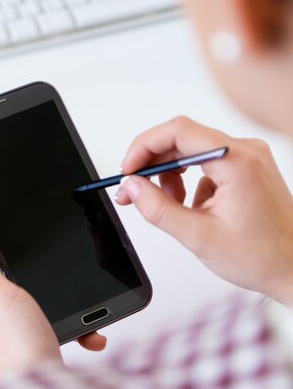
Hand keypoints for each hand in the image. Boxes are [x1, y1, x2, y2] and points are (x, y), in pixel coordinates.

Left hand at [0, 212, 106, 380]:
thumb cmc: (17, 347)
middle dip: (4, 241)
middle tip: (12, 222)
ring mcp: (13, 319)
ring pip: (27, 284)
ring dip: (44, 276)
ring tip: (57, 268)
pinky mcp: (35, 332)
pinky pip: (53, 312)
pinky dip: (71, 315)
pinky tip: (86, 326)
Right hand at [116, 116, 292, 305]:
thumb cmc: (261, 256)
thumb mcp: (199, 236)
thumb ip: (158, 209)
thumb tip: (132, 187)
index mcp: (237, 161)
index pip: (178, 131)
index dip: (144, 147)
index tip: (127, 170)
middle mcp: (245, 150)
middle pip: (183, 139)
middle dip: (153, 165)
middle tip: (133, 191)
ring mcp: (248, 157)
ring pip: (193, 151)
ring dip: (171, 175)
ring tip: (170, 206)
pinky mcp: (247, 167)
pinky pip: (207, 163)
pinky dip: (190, 182)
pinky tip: (194, 209)